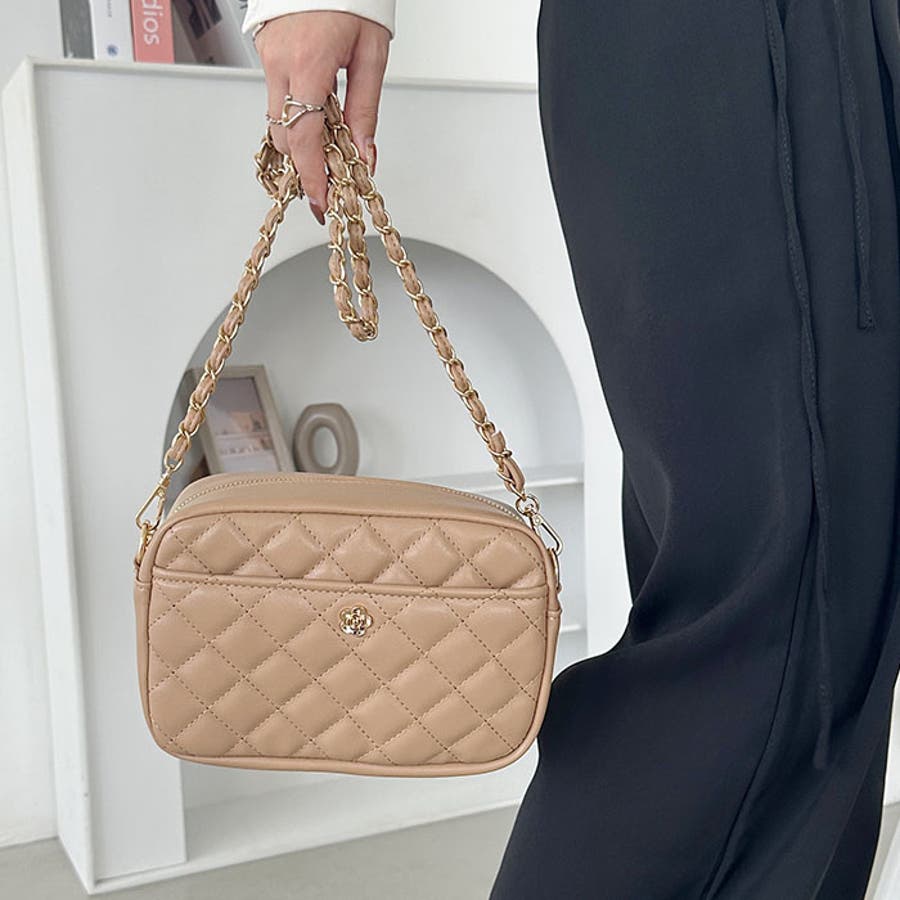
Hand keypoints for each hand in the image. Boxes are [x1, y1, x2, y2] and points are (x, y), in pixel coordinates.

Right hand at [254, 11, 389, 224]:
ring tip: (329, 155)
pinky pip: (277, 97)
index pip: (304, 138)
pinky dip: (296, 117)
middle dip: (305, 166)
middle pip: (285, 137)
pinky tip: (318, 121)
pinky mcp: (266, 51)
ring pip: (277, 120)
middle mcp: (280, 62)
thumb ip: (366, 109)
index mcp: (308, 64)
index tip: (321, 201)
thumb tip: (363, 155)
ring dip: (301, 143)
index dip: (312, 177)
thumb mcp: (372, 54)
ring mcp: (268, 56)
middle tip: (329, 185)